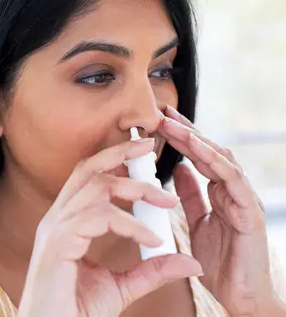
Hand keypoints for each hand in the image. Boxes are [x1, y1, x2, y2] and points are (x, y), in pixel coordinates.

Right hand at [17, 140, 202, 316]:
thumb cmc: (77, 311)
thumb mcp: (122, 287)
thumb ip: (151, 270)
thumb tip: (186, 260)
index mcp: (66, 223)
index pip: (87, 178)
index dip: (114, 160)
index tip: (144, 155)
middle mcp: (57, 219)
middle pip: (87, 169)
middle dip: (119, 153)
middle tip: (151, 147)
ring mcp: (54, 229)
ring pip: (95, 189)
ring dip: (134, 189)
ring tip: (166, 201)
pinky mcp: (58, 243)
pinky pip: (99, 217)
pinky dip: (130, 224)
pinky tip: (152, 239)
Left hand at [159, 106, 275, 316]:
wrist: (242, 296)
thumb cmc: (221, 261)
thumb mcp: (198, 221)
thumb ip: (191, 195)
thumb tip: (178, 168)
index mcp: (220, 191)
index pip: (199, 157)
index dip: (181, 137)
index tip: (159, 122)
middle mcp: (233, 189)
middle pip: (208, 151)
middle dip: (185, 130)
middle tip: (162, 112)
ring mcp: (242, 198)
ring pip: (220, 159)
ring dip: (195, 139)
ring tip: (172, 123)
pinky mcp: (249, 211)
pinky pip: (232, 179)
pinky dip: (214, 161)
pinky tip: (196, 147)